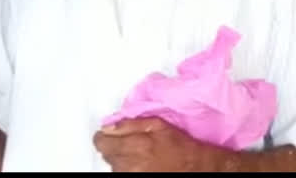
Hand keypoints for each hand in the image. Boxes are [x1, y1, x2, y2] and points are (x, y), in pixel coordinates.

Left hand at [93, 117, 221, 171]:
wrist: (194, 167)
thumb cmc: (179, 146)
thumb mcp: (158, 125)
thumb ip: (130, 124)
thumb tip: (109, 126)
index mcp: (133, 145)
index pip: (101, 141)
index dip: (105, 136)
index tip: (110, 135)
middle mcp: (128, 164)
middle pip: (106, 154)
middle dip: (115, 147)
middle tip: (131, 144)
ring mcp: (129, 176)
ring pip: (113, 165)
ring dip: (121, 159)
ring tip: (139, 156)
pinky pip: (121, 174)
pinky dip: (127, 169)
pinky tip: (140, 166)